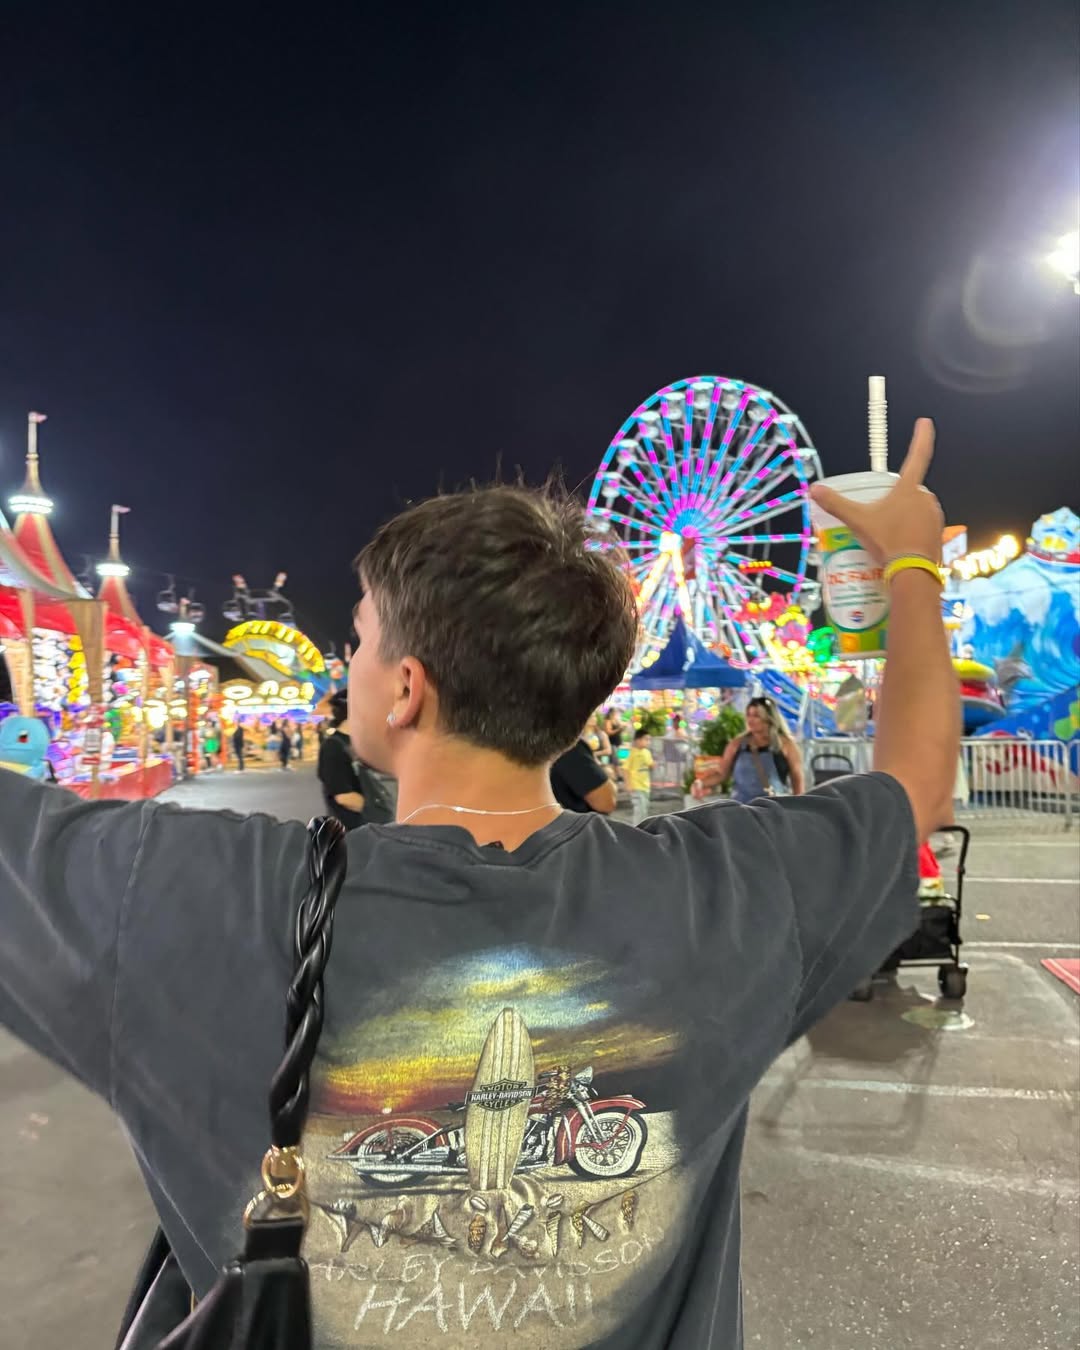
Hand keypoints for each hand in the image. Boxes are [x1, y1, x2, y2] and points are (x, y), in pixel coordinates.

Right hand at [811, 419, 943, 564]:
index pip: (918, 455)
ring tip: (889, 532)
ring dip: (906, 515)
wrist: (913, 572)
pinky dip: (913, 530)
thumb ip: (837, 504)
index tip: (925, 421)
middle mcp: (926, 498)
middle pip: (911, 490)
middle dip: (898, 498)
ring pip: (918, 508)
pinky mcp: (939, 533)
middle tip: (882, 515)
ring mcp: (935, 515)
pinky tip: (900, 543)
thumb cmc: (888, 541)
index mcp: (909, 489)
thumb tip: (814, 489)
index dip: (922, 436)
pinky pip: (924, 525)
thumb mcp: (859, 521)